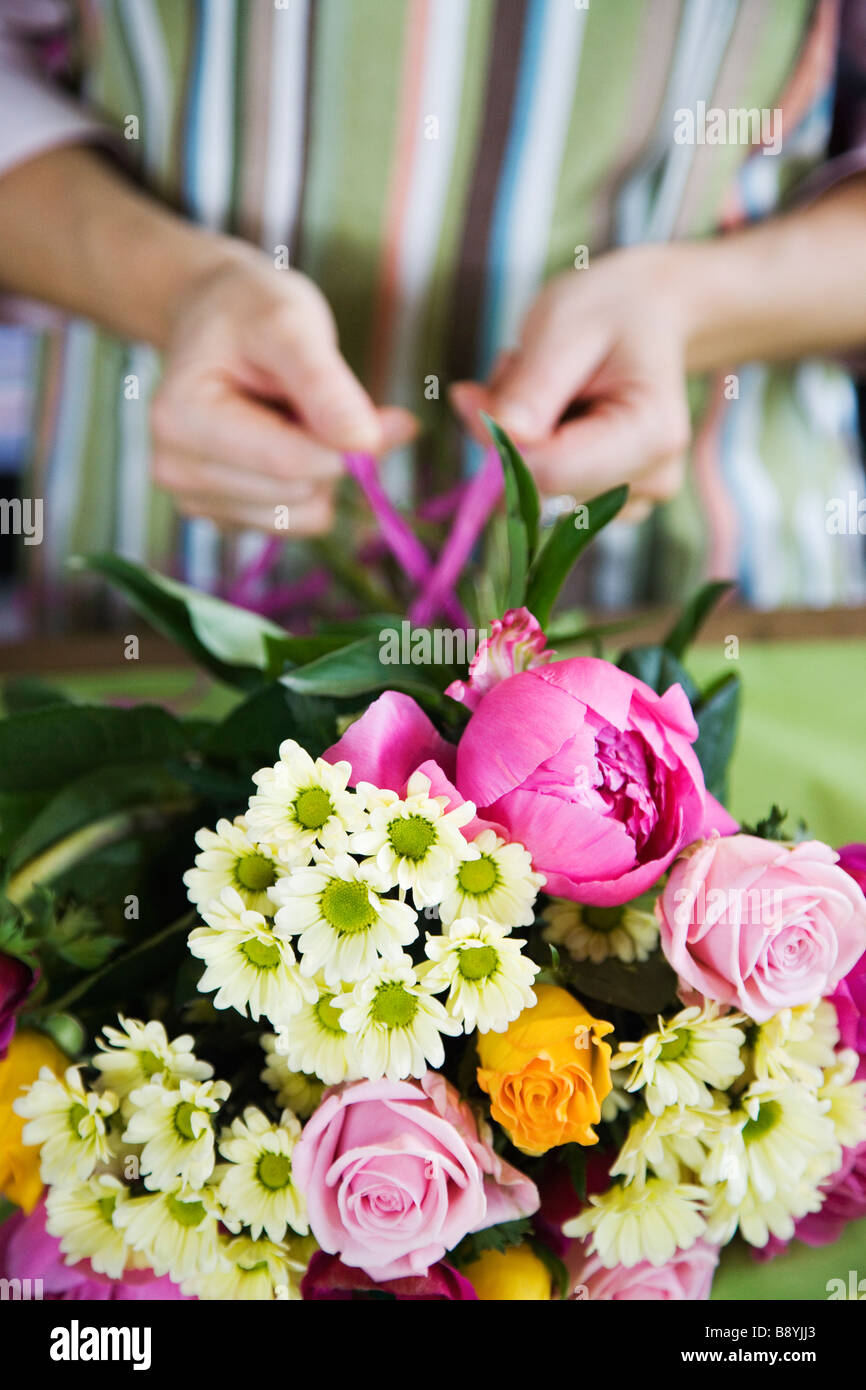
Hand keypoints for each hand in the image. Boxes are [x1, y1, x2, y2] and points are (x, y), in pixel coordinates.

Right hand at [151, 251, 416, 532]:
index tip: (396, 418)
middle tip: (324, 398)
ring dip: (323, 469)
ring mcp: (198, 502)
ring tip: (295, 414)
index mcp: (180, 421)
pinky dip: (311, 485)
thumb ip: (323, 383)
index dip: (353, 445)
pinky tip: (286, 440)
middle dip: (331, 450)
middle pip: (299, 492)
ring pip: (305, 517)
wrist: (216, 318)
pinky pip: (298, 522)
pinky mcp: (225, 518)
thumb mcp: (289, 322)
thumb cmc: (249, 311)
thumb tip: (364, 443)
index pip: (290, 463)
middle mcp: (177, 473)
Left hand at [450, 246, 691, 520]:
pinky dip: (531, 454)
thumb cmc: (610, 312)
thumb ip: (532, 387)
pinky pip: (542, 493)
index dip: (498, 442)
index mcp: (651, 434)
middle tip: (519, 371)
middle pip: (540, 487)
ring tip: (545, 385)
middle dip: (511, 434)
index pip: (551, 473)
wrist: (647, 316)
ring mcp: (633, 498)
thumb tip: (501, 436)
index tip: (470, 395)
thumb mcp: (563, 326)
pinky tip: (553, 413)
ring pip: (534, 492)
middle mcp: (651, 479)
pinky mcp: (610, 505)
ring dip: (519, 441)